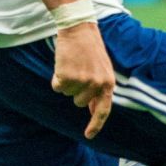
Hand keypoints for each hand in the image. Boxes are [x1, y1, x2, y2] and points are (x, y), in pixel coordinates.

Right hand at [52, 21, 114, 137]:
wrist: (79, 29)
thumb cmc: (89, 49)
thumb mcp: (101, 69)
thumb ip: (99, 89)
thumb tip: (92, 110)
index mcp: (108, 83)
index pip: (103, 110)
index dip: (95, 124)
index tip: (88, 136)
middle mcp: (97, 85)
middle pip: (79, 102)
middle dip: (75, 90)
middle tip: (78, 70)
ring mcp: (82, 82)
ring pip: (67, 94)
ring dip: (66, 82)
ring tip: (72, 64)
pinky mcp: (68, 77)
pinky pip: (57, 86)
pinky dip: (56, 77)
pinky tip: (63, 64)